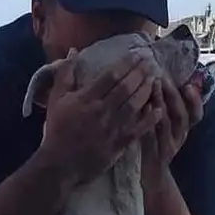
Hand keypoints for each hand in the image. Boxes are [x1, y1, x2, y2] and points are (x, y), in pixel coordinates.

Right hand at [40, 49, 162, 182]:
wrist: (59, 164)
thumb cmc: (57, 130)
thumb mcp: (56, 100)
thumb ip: (65, 74)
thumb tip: (73, 51)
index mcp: (86, 99)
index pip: (110, 76)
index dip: (126, 64)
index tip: (138, 55)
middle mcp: (101, 110)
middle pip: (126, 88)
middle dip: (141, 73)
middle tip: (151, 62)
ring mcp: (112, 128)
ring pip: (134, 105)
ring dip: (147, 90)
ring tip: (156, 79)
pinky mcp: (119, 144)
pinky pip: (138, 128)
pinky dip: (149, 119)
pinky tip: (158, 109)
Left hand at [141, 76, 203, 174]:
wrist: (153, 177)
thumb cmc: (156, 147)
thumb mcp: (165, 129)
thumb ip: (168, 110)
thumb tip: (166, 84)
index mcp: (184, 130)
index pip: (196, 114)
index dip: (195, 100)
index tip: (189, 85)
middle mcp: (179, 137)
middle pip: (181, 115)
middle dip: (173, 95)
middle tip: (163, 79)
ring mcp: (167, 146)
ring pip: (167, 123)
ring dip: (161, 103)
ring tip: (153, 87)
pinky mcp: (154, 154)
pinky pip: (152, 135)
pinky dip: (148, 120)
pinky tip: (143, 108)